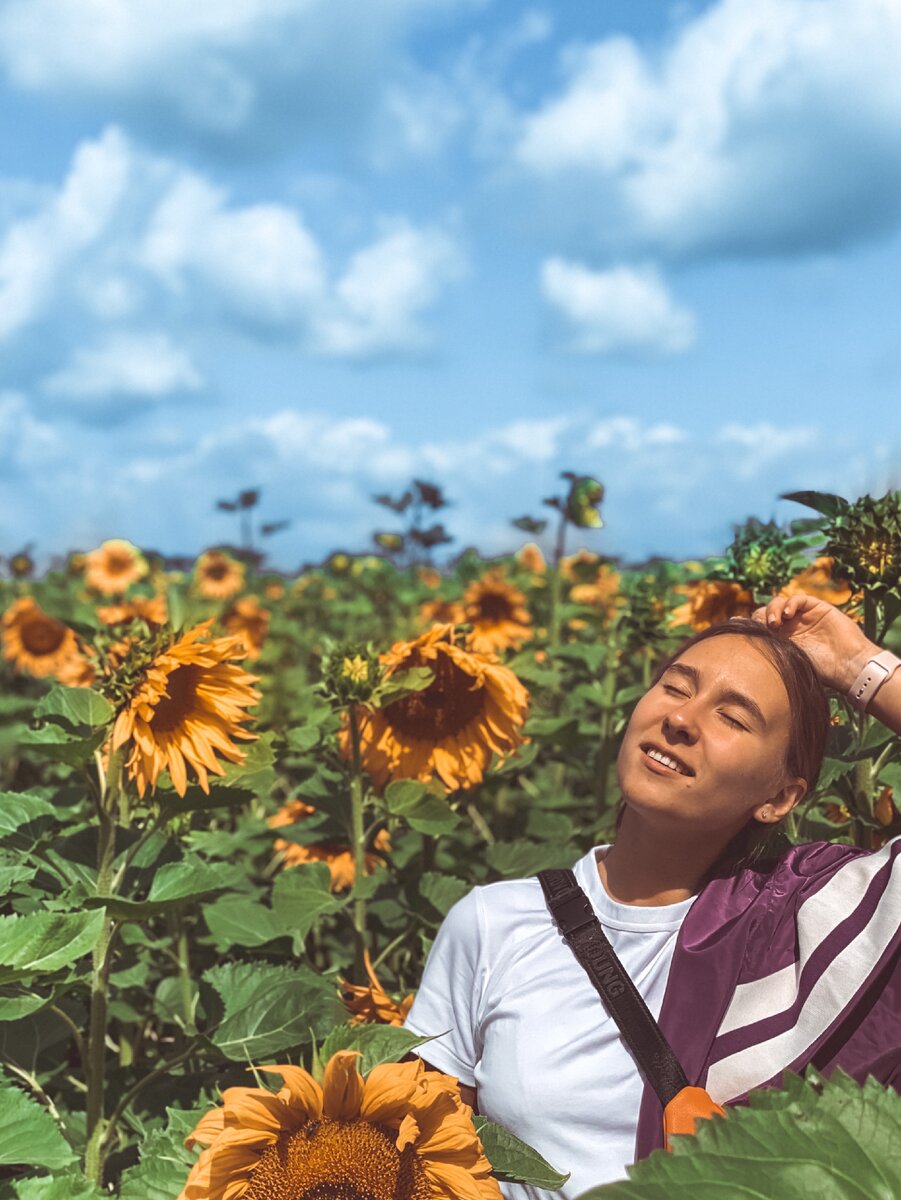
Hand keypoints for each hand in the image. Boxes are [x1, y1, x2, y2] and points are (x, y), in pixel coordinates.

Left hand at [750, 592, 875, 692]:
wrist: (848, 666)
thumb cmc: (820, 671)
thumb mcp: (788, 662)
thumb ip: (770, 653)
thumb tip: (739, 656)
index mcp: (780, 640)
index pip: (758, 626)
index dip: (745, 623)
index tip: (733, 624)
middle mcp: (789, 626)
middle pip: (765, 612)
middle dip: (759, 617)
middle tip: (761, 629)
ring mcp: (802, 616)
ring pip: (778, 603)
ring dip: (772, 610)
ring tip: (774, 624)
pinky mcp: (817, 607)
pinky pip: (798, 598)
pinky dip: (790, 603)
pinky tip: (788, 616)